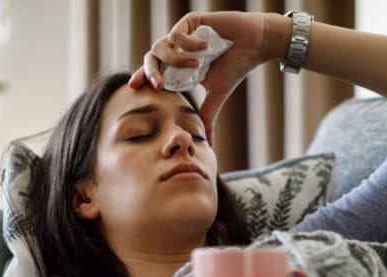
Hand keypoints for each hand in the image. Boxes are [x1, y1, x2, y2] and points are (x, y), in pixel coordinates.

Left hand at [129, 11, 275, 144]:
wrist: (253, 46)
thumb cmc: (235, 68)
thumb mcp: (216, 96)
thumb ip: (206, 116)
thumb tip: (209, 144)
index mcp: (179, 67)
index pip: (154, 72)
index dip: (142, 78)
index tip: (133, 88)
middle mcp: (177, 49)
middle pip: (150, 58)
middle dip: (150, 72)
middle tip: (158, 85)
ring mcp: (183, 35)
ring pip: (160, 46)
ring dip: (176, 59)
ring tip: (197, 65)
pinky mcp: (190, 21)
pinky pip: (177, 34)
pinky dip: (189, 44)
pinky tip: (206, 47)